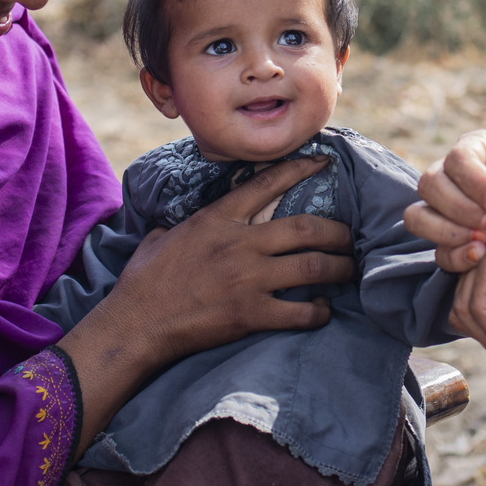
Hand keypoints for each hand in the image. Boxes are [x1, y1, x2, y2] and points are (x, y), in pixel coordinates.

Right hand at [59, 156, 350, 446]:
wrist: (136, 322)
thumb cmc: (145, 280)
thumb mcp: (162, 235)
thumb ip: (184, 223)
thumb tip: (183, 219)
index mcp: (218, 219)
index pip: (267, 184)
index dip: (301, 169)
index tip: (324, 162)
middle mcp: (239, 244)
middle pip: (306, 228)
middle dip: (337, 232)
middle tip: (349, 237)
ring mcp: (248, 279)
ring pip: (312, 267)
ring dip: (338, 268)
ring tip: (349, 270)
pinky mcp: (250, 314)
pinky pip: (299, 312)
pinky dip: (318, 311)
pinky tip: (323, 310)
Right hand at [404, 130, 485, 276]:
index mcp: (480, 148)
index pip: (459, 158)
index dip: (475, 184)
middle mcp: (455, 175)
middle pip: (430, 185)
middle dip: (461, 210)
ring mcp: (447, 208)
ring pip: (419, 217)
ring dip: (448, 233)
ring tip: (484, 243)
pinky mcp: (450, 240)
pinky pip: (436, 249)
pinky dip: (455, 256)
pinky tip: (481, 257)